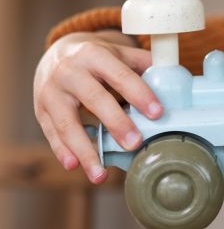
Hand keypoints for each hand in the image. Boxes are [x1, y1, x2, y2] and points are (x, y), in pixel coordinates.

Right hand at [33, 30, 162, 182]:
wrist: (58, 53)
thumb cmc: (99, 58)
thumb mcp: (120, 53)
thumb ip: (145, 64)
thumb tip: (178, 78)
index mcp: (94, 54)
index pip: (120, 75)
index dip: (140, 94)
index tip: (158, 114)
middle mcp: (69, 71)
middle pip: (94, 99)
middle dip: (116, 123)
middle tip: (135, 143)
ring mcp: (51, 91)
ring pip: (67, 123)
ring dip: (85, 150)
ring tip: (101, 174)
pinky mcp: (40, 109)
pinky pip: (51, 133)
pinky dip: (62, 151)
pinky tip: (75, 166)